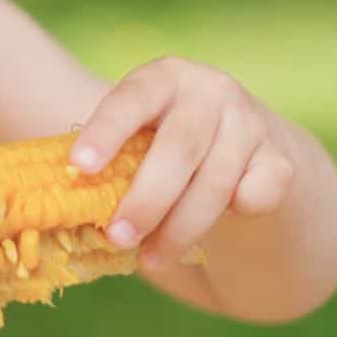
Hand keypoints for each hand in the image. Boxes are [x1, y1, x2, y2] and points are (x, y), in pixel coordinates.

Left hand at [69, 56, 295, 270]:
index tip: (80, 165)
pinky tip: (212, 237)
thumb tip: (56, 206)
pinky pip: (256, 196)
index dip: (106, 131)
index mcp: (164, 77)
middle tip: (116, 237)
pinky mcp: (280, 160)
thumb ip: (111, 160)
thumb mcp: (141, 135)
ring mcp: (250, 123)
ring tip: (149, 259)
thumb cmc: (166, 145)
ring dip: (179, 228)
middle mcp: (211, 90)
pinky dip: (234, 217)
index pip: (132, 98)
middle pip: (177, 148)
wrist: (249, 147)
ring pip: (215, 183)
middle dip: (145, 199)